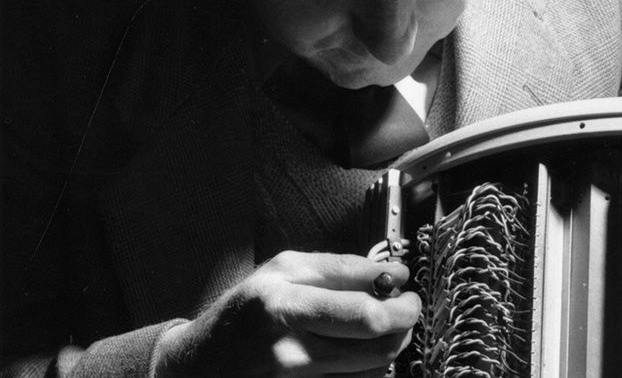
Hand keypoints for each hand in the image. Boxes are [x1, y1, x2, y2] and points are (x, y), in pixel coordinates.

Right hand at [155, 251, 419, 376]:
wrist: (196, 368)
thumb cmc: (242, 313)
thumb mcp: (281, 272)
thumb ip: (339, 269)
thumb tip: (394, 273)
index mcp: (283, 306)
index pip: (364, 312)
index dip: (401, 305)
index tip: (409, 293)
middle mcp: (289, 351)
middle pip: (377, 346)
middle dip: (404, 325)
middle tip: (406, 310)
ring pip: (373, 370)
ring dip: (387, 348)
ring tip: (377, 330)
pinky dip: (366, 369)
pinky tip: (355, 354)